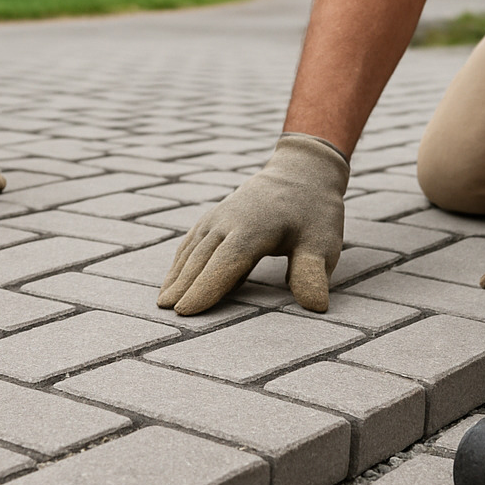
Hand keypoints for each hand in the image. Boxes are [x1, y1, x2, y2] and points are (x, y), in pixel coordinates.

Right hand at [158, 133, 348, 314]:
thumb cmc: (314, 213)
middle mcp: (229, 222)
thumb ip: (312, 273)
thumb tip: (316, 306)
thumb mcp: (322, 242)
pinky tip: (173, 280)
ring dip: (176, 275)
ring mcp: (218, 218)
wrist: (301, 172)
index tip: (186, 311)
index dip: (205, 288)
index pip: (225, 263)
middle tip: (165, 312)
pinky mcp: (214, 218)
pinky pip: (192, 242)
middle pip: (201, 259)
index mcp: (254, 229)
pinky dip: (180, 261)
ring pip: (192, 250)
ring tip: (162, 302)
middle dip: (183, 286)